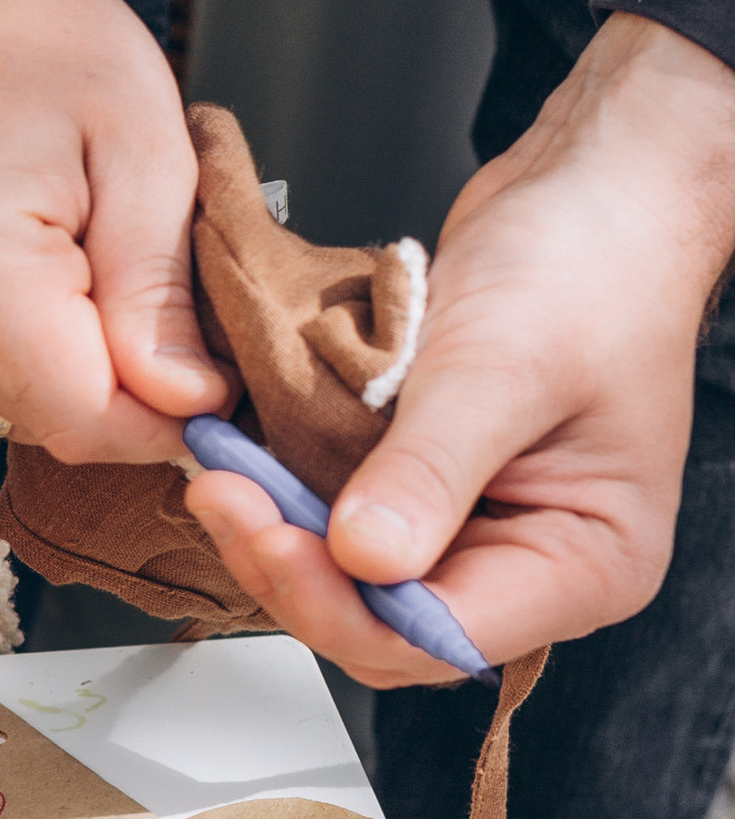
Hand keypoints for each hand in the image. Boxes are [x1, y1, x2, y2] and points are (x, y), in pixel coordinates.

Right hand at [0, 0, 228, 458]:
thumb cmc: (48, 43)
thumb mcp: (147, 151)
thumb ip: (160, 292)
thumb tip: (186, 404)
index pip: (88, 419)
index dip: (174, 412)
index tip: (220, 364)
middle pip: (60, 422)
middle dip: (136, 382)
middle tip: (165, 286)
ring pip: (29, 413)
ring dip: (89, 366)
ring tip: (100, 259)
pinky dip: (45, 352)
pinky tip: (55, 271)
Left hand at [181, 15, 734, 679]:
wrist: (595, 183)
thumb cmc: (592, 263)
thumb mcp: (502, 365)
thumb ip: (431, 469)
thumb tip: (364, 557)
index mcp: (587, 562)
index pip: (442, 635)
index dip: (341, 603)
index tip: (266, 534)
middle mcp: (536, 558)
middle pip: (389, 620)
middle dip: (298, 569)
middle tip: (224, 497)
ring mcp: (482, 521)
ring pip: (357, 574)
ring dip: (284, 533)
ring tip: (222, 472)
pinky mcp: (434, 479)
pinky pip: (352, 514)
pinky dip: (297, 494)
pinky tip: (251, 457)